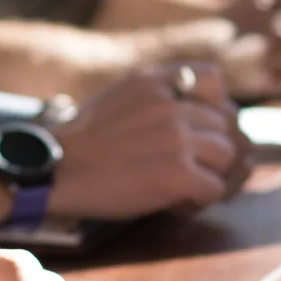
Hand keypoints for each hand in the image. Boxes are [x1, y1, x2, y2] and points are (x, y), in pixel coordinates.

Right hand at [47, 63, 252, 217]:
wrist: (54, 169)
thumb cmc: (81, 141)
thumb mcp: (118, 96)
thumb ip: (155, 96)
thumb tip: (192, 115)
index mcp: (155, 80)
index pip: (213, 78)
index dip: (212, 105)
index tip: (195, 126)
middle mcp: (172, 104)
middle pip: (224, 124)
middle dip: (210, 149)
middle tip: (186, 167)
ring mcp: (178, 138)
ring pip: (227, 156)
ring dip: (209, 174)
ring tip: (180, 186)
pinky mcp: (178, 173)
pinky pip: (214, 189)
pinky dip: (198, 200)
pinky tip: (173, 202)